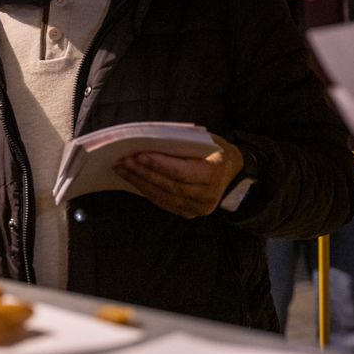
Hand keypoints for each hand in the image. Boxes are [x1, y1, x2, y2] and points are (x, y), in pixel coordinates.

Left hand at [114, 134, 243, 218]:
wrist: (232, 173)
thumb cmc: (214, 151)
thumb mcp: (206, 141)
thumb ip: (183, 143)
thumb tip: (149, 140)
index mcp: (214, 173)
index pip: (183, 172)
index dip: (160, 165)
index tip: (139, 154)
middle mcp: (207, 195)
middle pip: (170, 185)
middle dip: (144, 172)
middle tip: (124, 161)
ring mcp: (198, 207)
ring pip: (163, 196)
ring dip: (139, 182)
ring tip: (122, 169)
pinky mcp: (188, 213)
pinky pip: (163, 203)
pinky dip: (146, 191)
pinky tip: (132, 180)